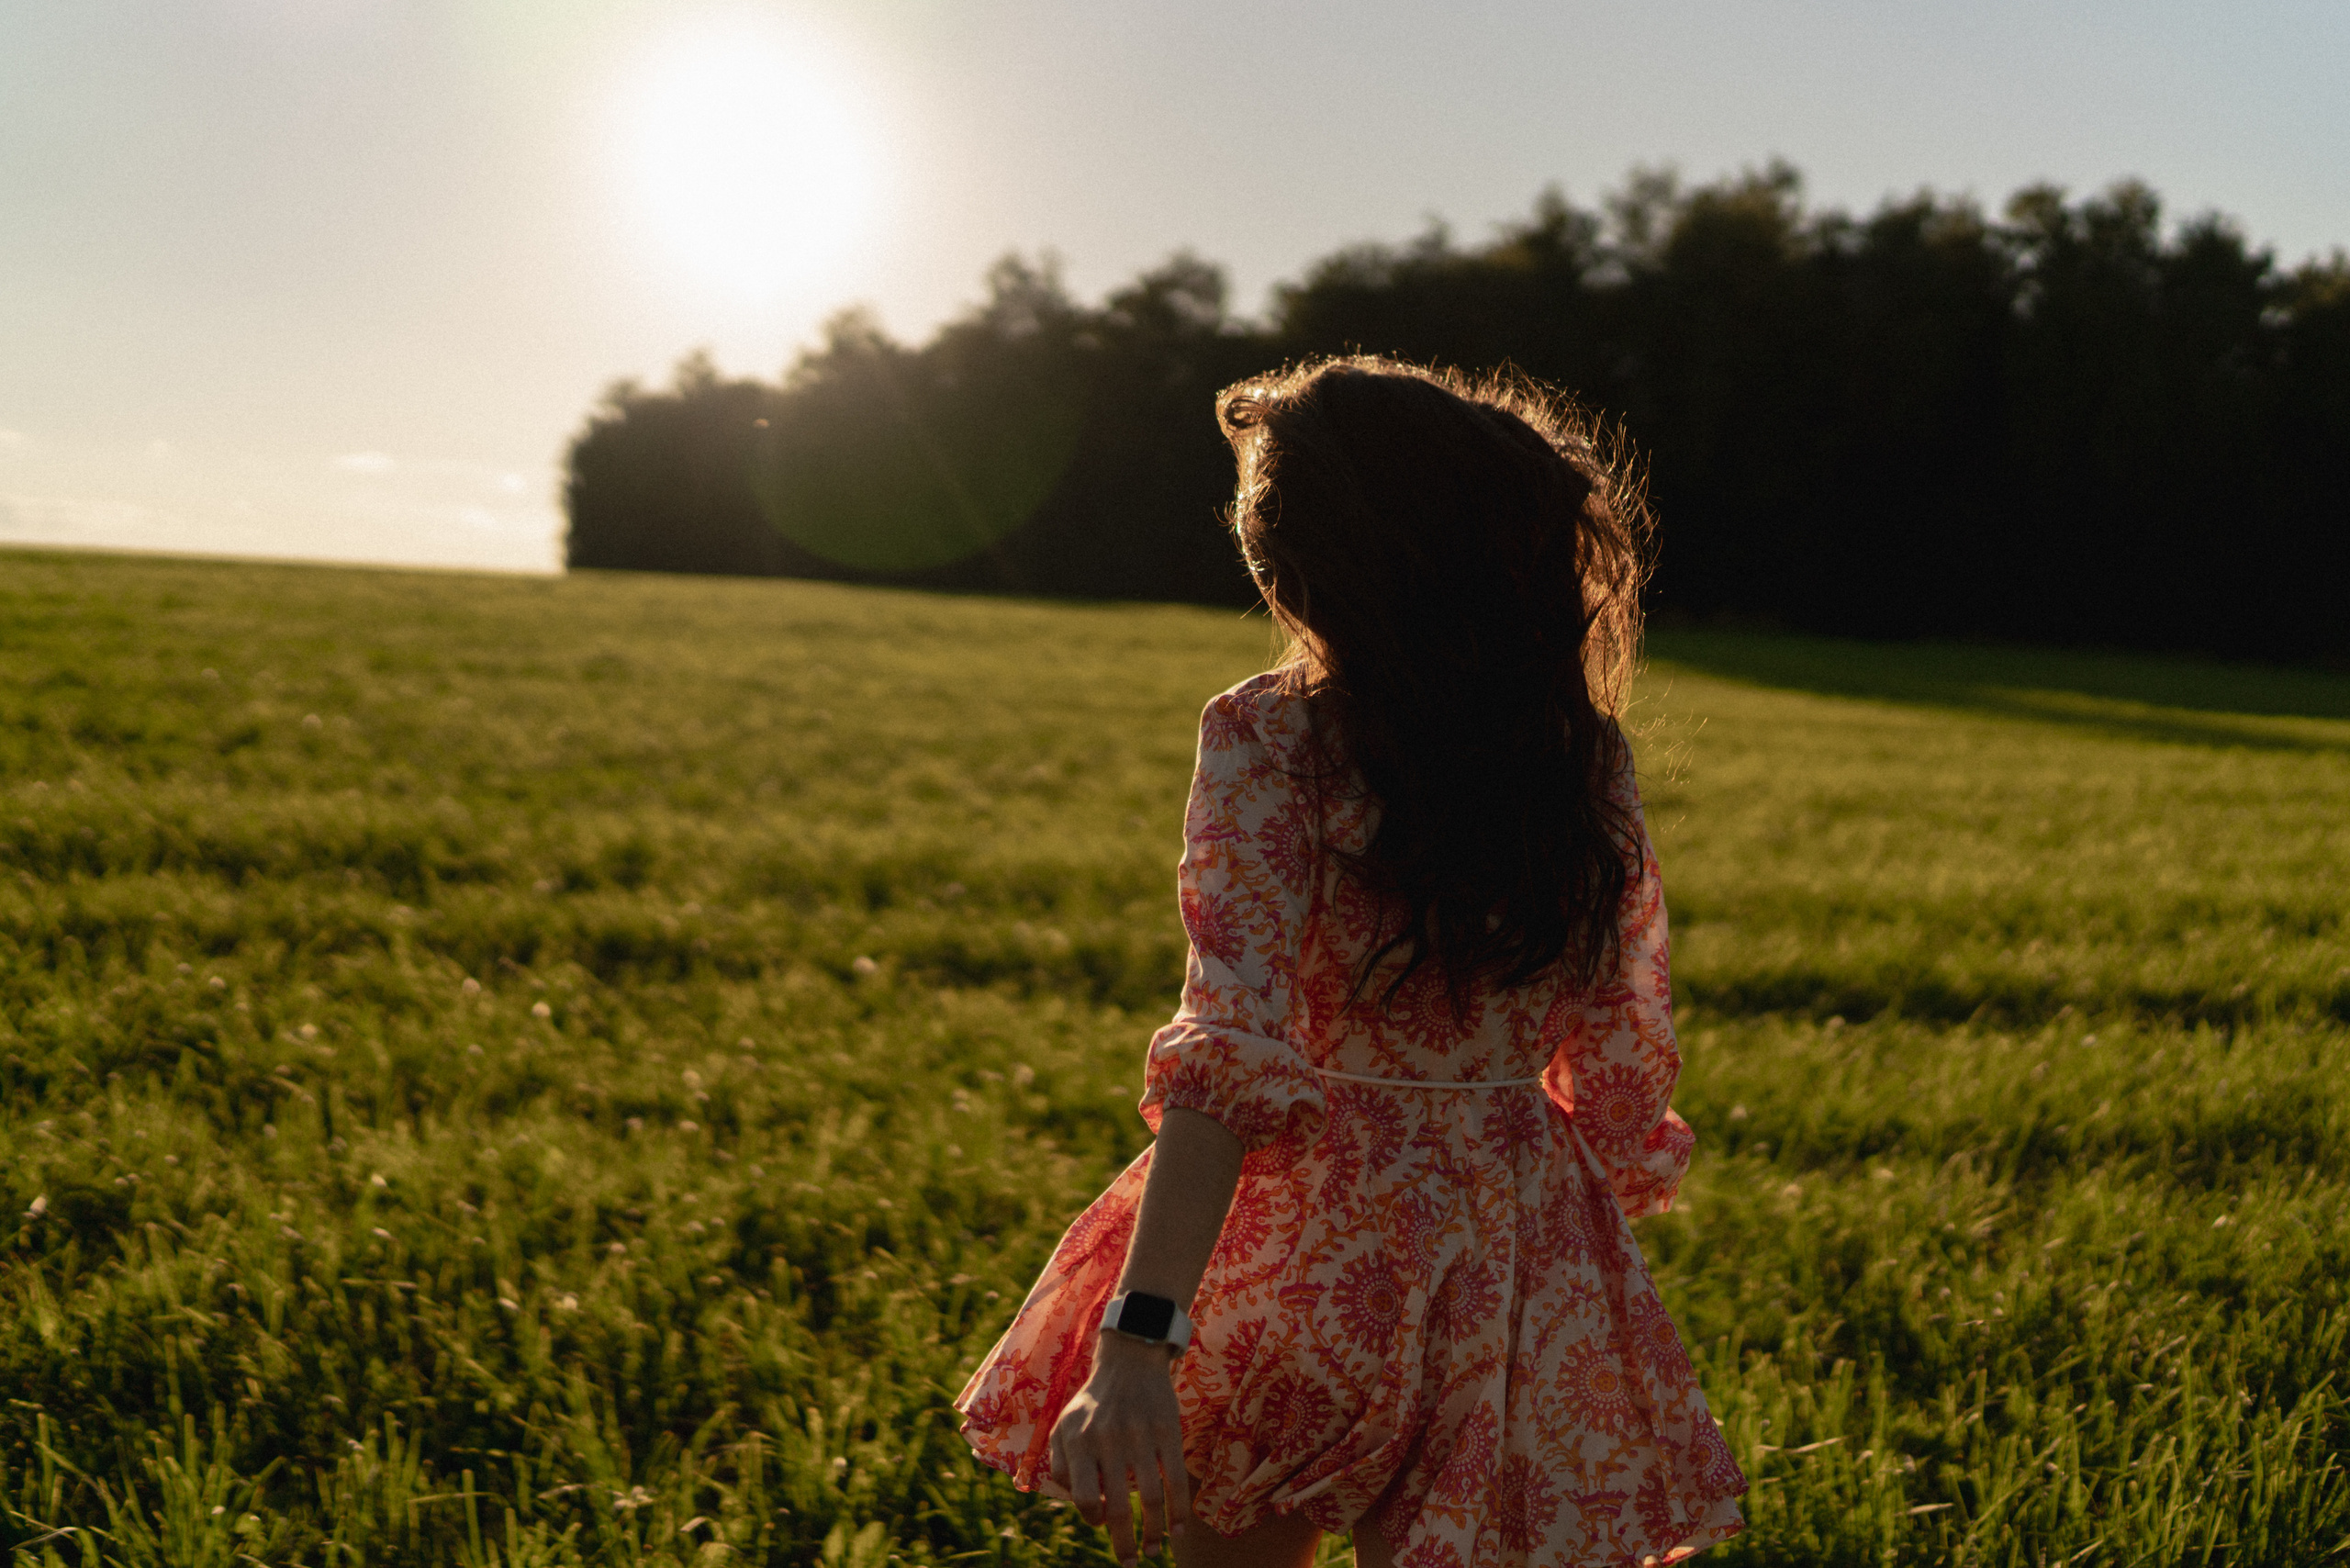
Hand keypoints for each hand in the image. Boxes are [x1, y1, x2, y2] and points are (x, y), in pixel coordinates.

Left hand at [1048, 1333, 1193, 1565]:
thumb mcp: (1062, 1427)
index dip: (1091, 1518)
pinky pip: (1176, 1477)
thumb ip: (1058, 1465)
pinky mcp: (1168, 1429)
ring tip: (1153, 1551)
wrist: (1129, 1360)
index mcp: (1078, 1440)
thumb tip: (1077, 1505)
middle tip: (1129, 1563)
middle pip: (1116, 1506)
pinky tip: (1179, 1528)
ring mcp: (1140, 1434)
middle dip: (1123, 1543)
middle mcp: (1107, 1439)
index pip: (1082, 1497)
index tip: (1101, 1523)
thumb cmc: (1092, 1403)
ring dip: (1153, 1532)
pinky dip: (1179, 1508)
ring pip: (1150, 1497)